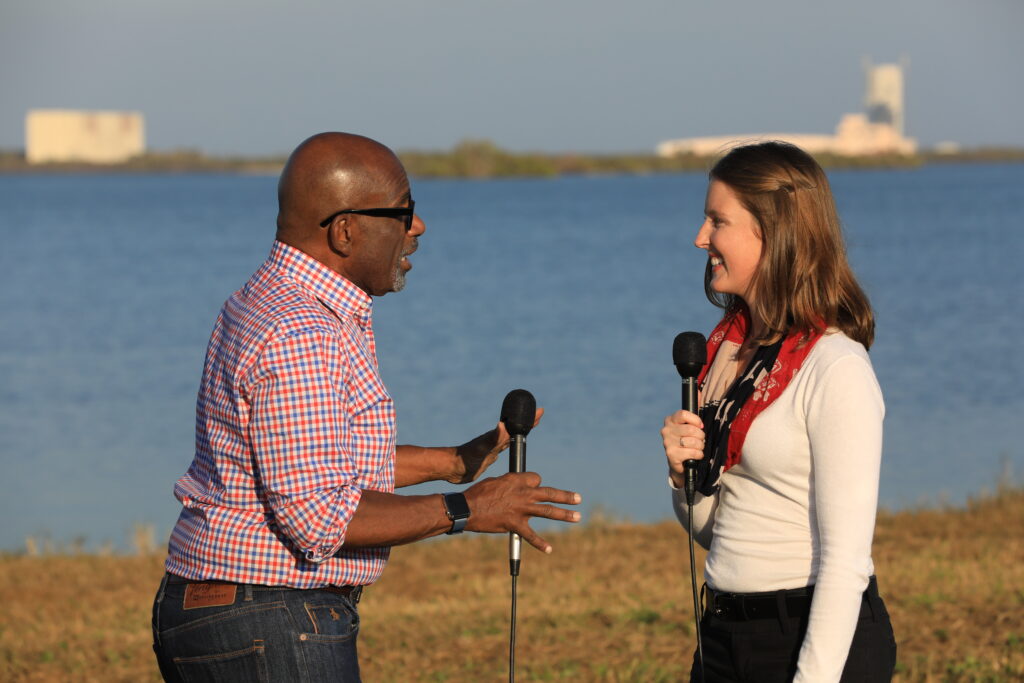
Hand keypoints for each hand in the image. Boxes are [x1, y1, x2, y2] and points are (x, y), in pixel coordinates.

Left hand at [446, 408, 543, 483]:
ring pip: (510, 438)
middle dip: (527, 423)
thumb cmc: (465, 458)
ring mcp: (492, 448)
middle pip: (515, 429)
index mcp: (496, 437)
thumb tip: (502, 425)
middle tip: (538, 415)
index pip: (516, 426)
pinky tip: (509, 447)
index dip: (528, 419)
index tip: (540, 410)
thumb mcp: (481, 448)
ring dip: (519, 432)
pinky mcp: (488, 457)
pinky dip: (510, 445)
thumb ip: (493, 438)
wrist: (452, 468)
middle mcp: (495, 440)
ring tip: (527, 428)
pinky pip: (503, 449)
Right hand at [463, 471, 580, 552]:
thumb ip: (508, 484)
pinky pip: (531, 535)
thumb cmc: (477, 494)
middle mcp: (523, 493)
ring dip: (564, 514)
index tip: (535, 488)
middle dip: (565, 496)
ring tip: (577, 517)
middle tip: (578, 498)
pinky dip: (540, 544)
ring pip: (548, 511)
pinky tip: (549, 549)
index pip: (536, 479)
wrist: (467, 508)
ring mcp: (521, 509)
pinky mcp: (515, 524)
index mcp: (516, 480)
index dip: (536, 484)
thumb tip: (514, 487)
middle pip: (549, 493)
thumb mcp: (494, 481)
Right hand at [661, 410, 704, 487]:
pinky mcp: (671, 455)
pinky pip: (692, 452)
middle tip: (701, 439)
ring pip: (692, 441)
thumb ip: (693, 412)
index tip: (701, 426)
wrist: (680, 462)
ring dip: (700, 446)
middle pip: (690, 429)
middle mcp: (666, 430)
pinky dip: (699, 454)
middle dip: (701, 436)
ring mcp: (667, 443)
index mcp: (670, 420)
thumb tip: (699, 391)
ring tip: (699, 447)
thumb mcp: (689, 426)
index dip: (695, 420)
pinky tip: (697, 455)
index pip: (683, 414)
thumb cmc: (687, 440)